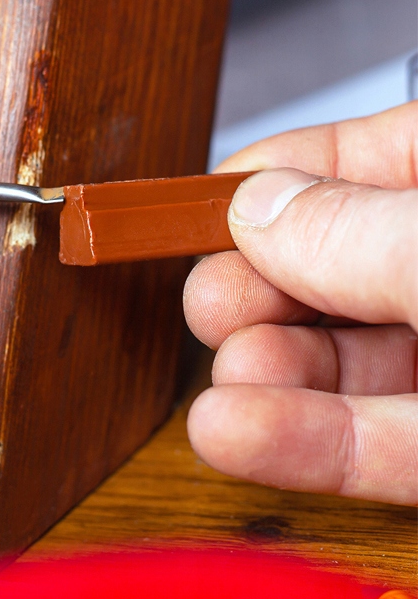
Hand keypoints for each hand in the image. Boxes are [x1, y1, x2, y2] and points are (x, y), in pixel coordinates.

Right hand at [184, 103, 417, 505]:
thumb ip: (360, 231)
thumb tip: (257, 207)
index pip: (376, 154)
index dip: (286, 169)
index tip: (209, 195)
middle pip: (349, 261)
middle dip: (266, 283)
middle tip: (210, 298)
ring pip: (360, 360)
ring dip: (273, 369)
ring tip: (223, 374)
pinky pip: (388, 444)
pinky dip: (307, 442)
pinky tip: (233, 433)